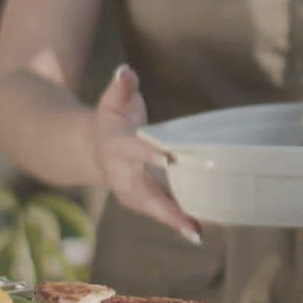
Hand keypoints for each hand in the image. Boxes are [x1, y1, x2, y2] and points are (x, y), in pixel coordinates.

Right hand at [91, 65, 201, 244]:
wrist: (93, 148)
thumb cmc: (112, 120)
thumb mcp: (112, 99)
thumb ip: (121, 86)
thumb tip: (125, 73)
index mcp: (116, 145)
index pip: (133, 149)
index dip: (149, 153)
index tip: (168, 158)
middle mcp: (122, 175)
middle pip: (146, 195)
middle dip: (169, 210)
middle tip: (193, 224)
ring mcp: (132, 193)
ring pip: (157, 210)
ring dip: (180, 221)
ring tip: (205, 230)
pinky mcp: (144, 203)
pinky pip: (165, 213)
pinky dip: (185, 220)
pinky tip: (208, 224)